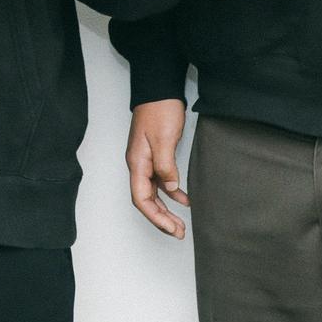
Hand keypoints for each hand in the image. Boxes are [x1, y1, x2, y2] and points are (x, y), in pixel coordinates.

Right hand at [125, 98, 189, 237]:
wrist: (160, 89)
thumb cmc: (159, 110)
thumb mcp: (164, 139)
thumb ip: (166, 166)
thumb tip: (170, 188)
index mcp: (137, 162)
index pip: (141, 199)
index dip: (156, 217)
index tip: (171, 228)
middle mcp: (139, 164)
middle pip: (146, 200)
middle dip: (161, 219)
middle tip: (178, 232)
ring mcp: (146, 160)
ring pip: (153, 193)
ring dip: (166, 209)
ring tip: (181, 223)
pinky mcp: (155, 155)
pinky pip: (161, 181)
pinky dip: (172, 193)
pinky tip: (184, 199)